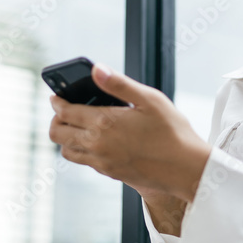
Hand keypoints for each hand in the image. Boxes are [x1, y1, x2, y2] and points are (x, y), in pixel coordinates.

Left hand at [47, 62, 210, 201]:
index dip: (57, 102)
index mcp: (104, 123)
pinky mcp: (110, 173)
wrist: (186, 169)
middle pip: (57, 133)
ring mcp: (102, 162)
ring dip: (65, 137)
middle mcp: (97, 145)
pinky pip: (83, 161)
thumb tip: (96, 69)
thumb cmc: (173, 132)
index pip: (65, 112)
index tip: (56, 96)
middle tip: (63, 109)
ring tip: (76, 125)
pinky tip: (95, 140)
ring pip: (66, 151)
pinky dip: (80, 149)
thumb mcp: (149, 99)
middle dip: (56, 119)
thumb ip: (119, 84)